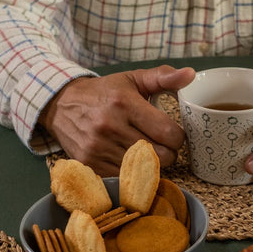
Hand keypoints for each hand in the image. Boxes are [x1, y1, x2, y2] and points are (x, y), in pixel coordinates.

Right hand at [38, 65, 195, 175]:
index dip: (178, 137)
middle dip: (168, 152)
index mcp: (125, 103)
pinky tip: (129, 159)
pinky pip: (124, 177)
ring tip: (145, 150)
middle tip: (161, 144)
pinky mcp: (89, 164)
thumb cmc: (104, 92)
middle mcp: (110, 126)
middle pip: (161, 156)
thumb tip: (191, 74)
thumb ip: (163, 77)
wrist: (61, 105)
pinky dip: (131, 172)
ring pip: (144, 170)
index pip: (169, 133)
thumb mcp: (132, 79)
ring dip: (151, 164)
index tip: (173, 133)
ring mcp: (98, 148)